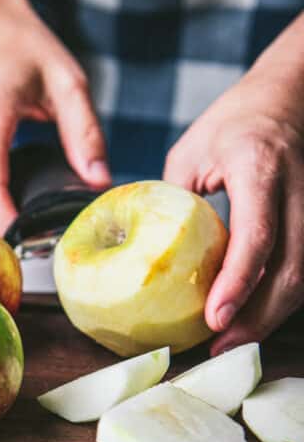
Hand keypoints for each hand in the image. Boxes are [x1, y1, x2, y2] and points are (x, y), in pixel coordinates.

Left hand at [164, 19, 303, 353]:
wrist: (291, 94)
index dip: (238, 283)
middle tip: (220, 347)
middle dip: (258, 317)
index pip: (257, 235)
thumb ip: (175, 202)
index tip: (214, 319)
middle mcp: (298, 188)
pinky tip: (256, 315)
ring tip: (234, 342)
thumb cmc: (232, 121)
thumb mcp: (189, 153)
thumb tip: (151, 255)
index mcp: (259, 167)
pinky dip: (282, 296)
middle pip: (291, 268)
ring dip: (271, 315)